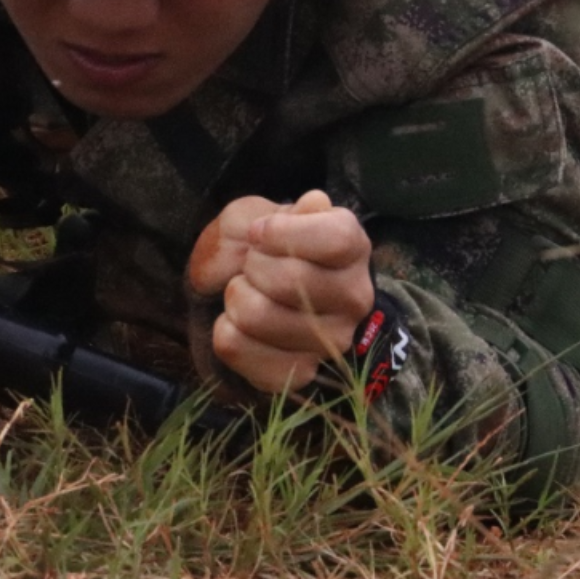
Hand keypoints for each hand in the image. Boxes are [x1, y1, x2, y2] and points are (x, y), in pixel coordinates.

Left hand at [187, 190, 373, 394]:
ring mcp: (331, 341)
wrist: (244, 292)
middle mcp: (354, 297)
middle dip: (252, 265)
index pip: (335, 239)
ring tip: (245, 292)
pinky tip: (238, 323)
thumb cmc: (257, 247)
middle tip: (250, 264)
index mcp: (353, 247)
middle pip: (292, 280)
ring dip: (235, 297)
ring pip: (259, 316)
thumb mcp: (256, 215)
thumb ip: (278, 211)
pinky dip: (225, 331)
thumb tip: (315, 205)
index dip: (283, 233)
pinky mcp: (299, 374)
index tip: (258, 233)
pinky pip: (239, 349)